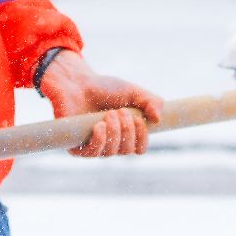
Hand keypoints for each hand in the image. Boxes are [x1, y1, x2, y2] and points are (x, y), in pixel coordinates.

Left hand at [38, 51, 163, 156]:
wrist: (76, 82)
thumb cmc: (103, 88)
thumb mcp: (132, 91)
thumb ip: (150, 101)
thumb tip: (158, 119)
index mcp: (126, 133)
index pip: (140, 149)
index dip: (143, 138)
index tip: (139, 119)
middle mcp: (111, 143)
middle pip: (128, 151)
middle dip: (127, 130)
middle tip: (120, 111)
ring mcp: (95, 146)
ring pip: (112, 152)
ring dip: (114, 131)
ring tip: (109, 114)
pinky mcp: (77, 147)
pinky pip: (93, 153)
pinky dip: (100, 139)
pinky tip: (99, 126)